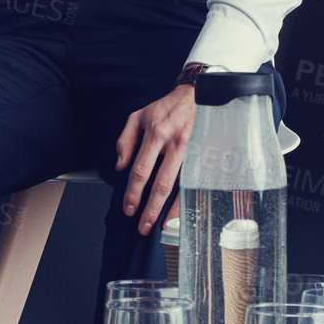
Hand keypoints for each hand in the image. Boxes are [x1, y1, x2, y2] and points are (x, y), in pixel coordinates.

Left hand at [114, 84, 195, 235]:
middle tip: (141, 226)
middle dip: (150, 208)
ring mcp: (192, 152)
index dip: (133, 191)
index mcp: (156, 134)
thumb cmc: (166, 108)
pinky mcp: (203, 157)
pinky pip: (193, 184)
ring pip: (179, 187)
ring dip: (168, 210)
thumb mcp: (138, 116)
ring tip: (158, 227)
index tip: (128, 207)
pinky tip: (178, 215)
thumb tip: (120, 167)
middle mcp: (175, 144)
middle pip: (161, 183)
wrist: (196, 96)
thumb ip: (125, 140)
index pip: (142, 169)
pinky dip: (185, 202)